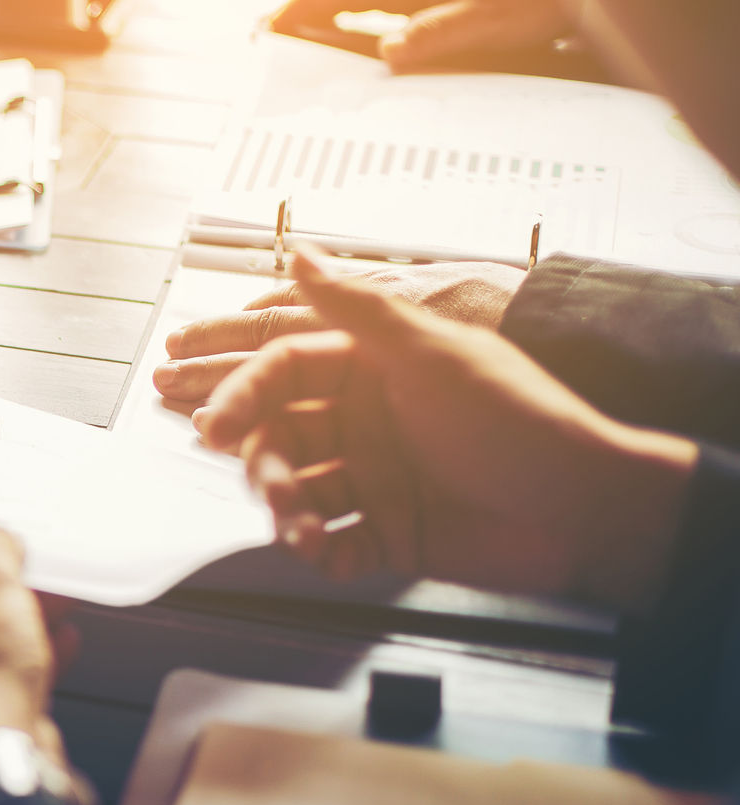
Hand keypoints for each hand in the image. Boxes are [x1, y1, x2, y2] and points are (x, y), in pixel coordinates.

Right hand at [196, 255, 696, 608]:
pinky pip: (335, 544)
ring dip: (289, 512)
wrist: (587, 507)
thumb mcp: (432, 353)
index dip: (245, 395)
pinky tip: (327, 550)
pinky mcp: (393, 534)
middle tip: (269, 487)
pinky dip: (323, 551)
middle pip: (281, 437)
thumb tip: (301, 253)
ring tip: (303, 529)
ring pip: (300, 493)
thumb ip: (358, 306)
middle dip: (265, 465)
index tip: (218, 425)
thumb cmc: (521, 420)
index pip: (285, 374)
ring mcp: (379, 480)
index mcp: (374, 371)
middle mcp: (370, 422)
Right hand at [271, 0, 581, 69]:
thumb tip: (387, 53)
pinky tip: (333, 38)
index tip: (273, 25)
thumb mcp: (487, 22)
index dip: (305, 4)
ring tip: (283, 39)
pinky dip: (347, 20)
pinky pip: (375, 7)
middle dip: (299, 9)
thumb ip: (435, 36)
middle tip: (260, 35)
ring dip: (319, 15)